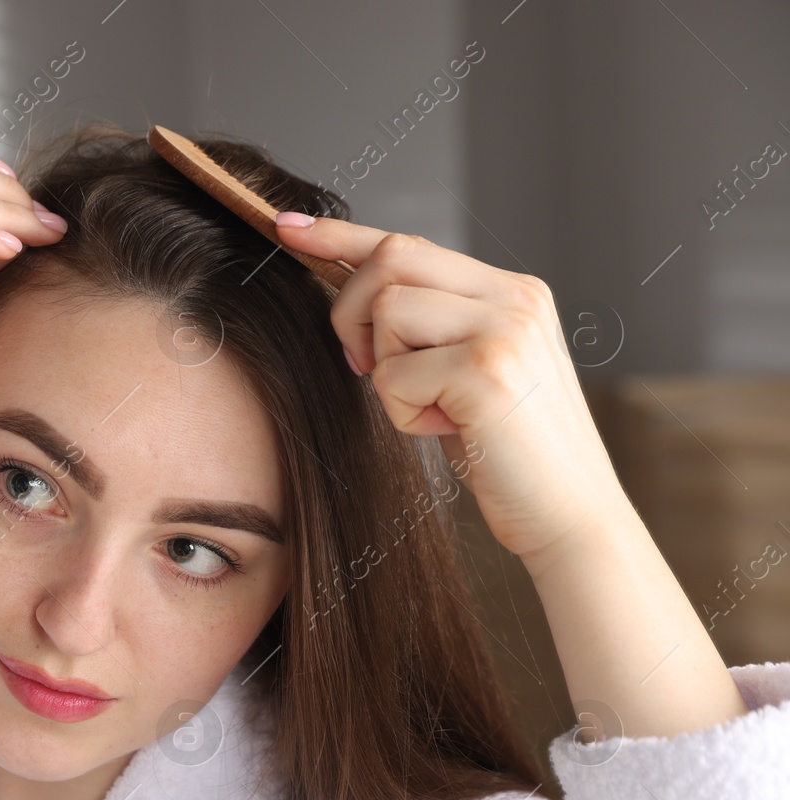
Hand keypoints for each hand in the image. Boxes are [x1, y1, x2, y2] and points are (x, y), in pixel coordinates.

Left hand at [274, 213, 627, 572]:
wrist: (569, 515)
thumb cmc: (508, 453)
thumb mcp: (466, 373)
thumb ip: (429, 328)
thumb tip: (353, 297)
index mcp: (510, 291)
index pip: (410, 244)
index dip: (341, 235)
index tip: (287, 227)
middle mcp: (514, 296)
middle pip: (390, 259)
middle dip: (351, 314)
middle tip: (366, 369)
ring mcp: (505, 327)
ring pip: (387, 312)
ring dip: (386, 373)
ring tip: (434, 409)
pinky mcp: (487, 369)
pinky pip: (392, 373)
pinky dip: (402, 412)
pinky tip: (448, 431)